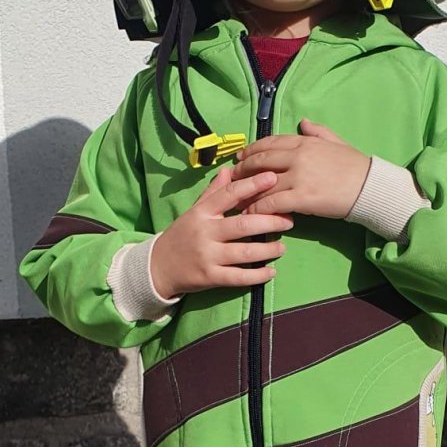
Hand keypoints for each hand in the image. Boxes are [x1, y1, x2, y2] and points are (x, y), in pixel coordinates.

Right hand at [150, 167, 291, 298]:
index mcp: (201, 212)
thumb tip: (229, 169)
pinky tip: (271, 272)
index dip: (252, 185)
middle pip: (242, 225)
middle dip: (269, 222)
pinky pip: (238, 277)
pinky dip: (257, 275)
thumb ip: (213, 193)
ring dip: (267, 250)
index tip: (273, 177)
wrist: (158, 266)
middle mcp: (205, 233)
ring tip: (282, 247)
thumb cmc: (182, 235)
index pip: (229, 195)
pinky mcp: (210, 277)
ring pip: (244, 253)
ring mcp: (207, 256)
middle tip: (288, 220)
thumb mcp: (194, 211)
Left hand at [230, 119, 369, 218]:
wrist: (370, 187)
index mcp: (304, 141)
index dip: (252, 150)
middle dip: (243, 170)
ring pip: (263, 183)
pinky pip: (272, 202)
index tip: (241, 157)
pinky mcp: (302, 197)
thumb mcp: (336, 142)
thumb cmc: (355, 166)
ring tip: (236, 199)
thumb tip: (303, 121)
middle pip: (260, 161)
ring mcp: (299, 176)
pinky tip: (252, 213)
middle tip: (233, 178)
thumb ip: (317, 131)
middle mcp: (298, 156)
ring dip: (246, 192)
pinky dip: (258, 208)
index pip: (270, 142)